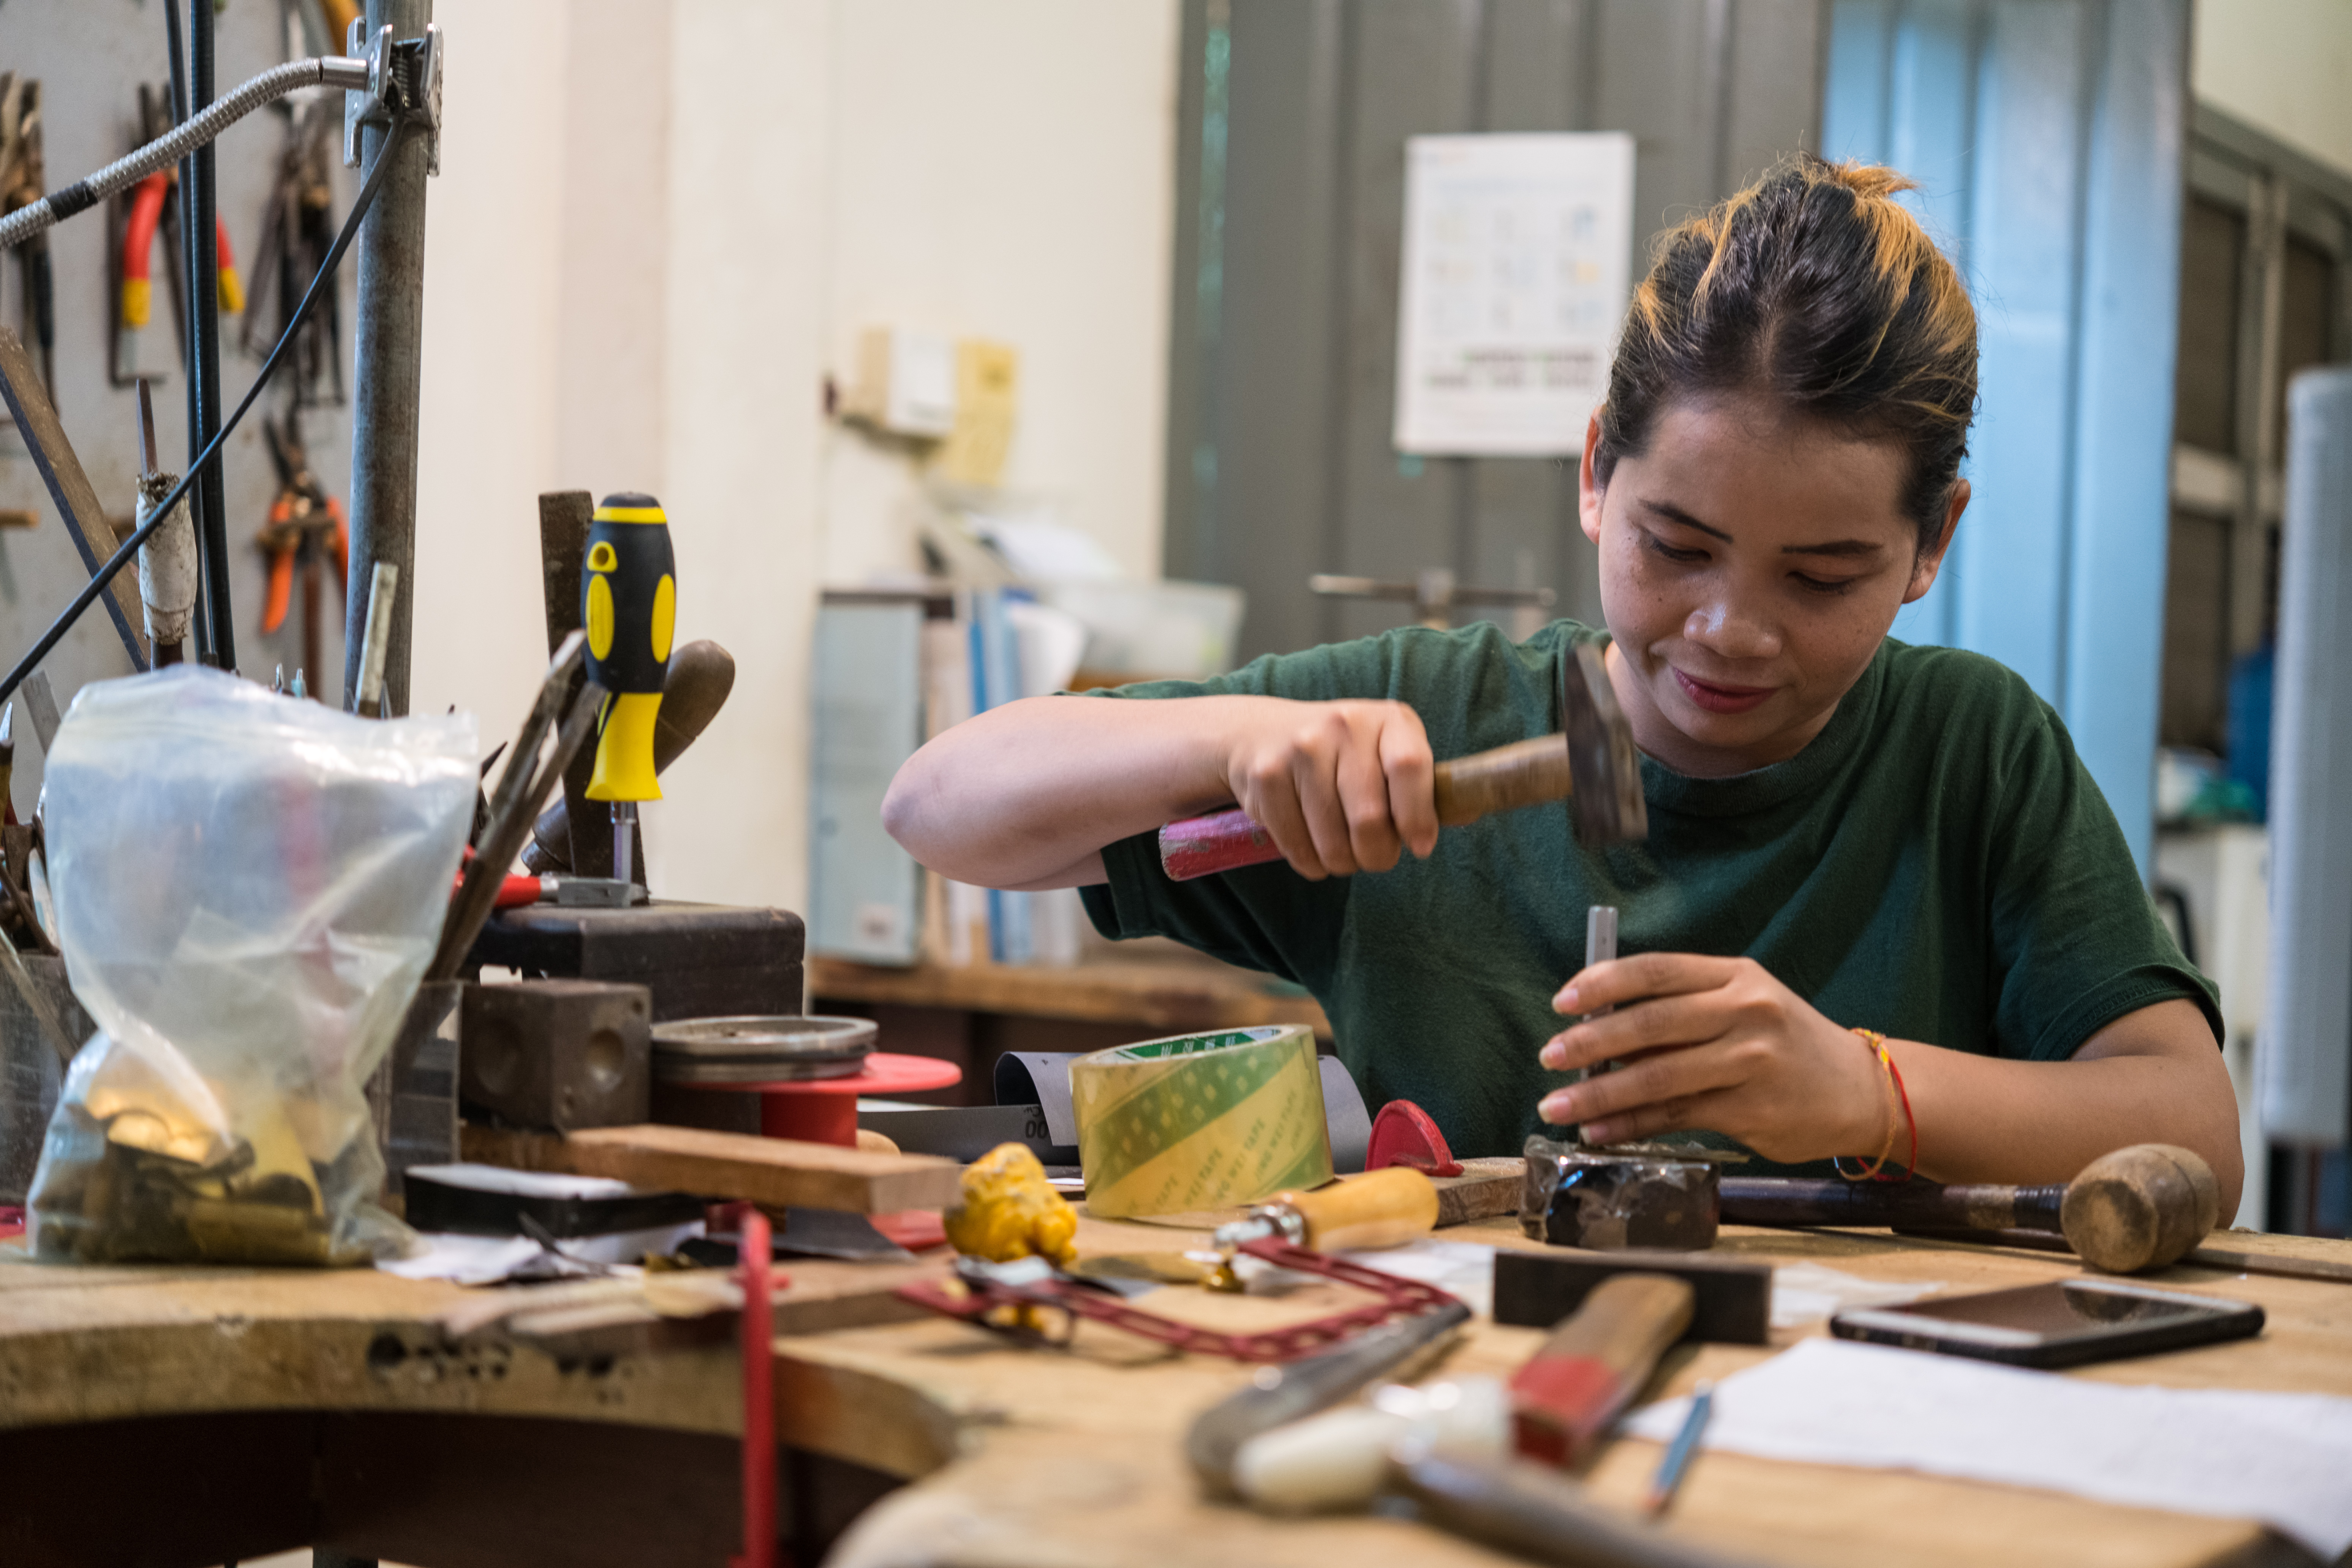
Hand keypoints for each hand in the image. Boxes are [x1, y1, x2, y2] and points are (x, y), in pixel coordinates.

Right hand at [1220, 698, 1438, 878]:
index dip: (1417, 816)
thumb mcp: (1385, 750)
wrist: (1259, 734)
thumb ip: (1421, 783)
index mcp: (1386, 720)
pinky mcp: (1265, 777)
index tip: (1419, 846)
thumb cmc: (1341, 753)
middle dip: (1377, 855)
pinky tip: (1313, 848)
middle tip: (1375, 857)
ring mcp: (1300, 749)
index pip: (1409, 767)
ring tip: (1343, 853)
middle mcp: (1343, 726)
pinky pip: (1297, 847)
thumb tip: (1470, 808)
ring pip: (1332, 841)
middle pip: (1370, 818)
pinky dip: (1310, 863)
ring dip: (1342, 863)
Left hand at [1534, 954, 1890, 1164]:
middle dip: (1591, 1042)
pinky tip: (1599, 1130)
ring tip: (1556, 1105)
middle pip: (1652, 1023)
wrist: (1861, 1090)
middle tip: (1549, 1056)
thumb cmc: (1786, 1043)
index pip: (1657, 971)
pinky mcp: (1752, 1109)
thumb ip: (1683, 1009)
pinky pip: (1676, 1116)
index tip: (1562, 1002)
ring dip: (1599, 1093)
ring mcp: (1750, 1062)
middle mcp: (1745, 1012)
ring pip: (1658, 1076)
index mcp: (1736, 976)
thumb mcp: (1744, 1005)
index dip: (1604, 983)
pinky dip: (1631, 1125)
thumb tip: (1600, 1027)